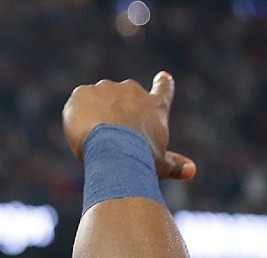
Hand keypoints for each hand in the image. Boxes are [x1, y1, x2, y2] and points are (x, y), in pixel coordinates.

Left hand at [62, 71, 196, 180]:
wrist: (115, 152)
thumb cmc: (142, 161)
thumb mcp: (160, 165)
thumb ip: (174, 165)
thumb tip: (192, 171)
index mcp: (155, 106)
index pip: (163, 89)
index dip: (162, 83)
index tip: (162, 77)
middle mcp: (132, 91)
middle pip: (122, 97)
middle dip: (115, 111)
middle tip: (110, 136)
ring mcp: (106, 88)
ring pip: (96, 101)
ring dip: (93, 114)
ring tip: (94, 137)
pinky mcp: (82, 93)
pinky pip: (76, 103)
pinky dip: (75, 115)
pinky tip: (79, 130)